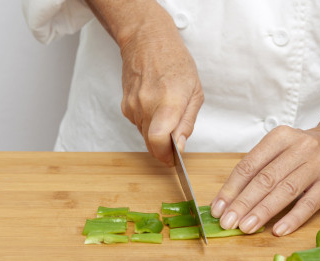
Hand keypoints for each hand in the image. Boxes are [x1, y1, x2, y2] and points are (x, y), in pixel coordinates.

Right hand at [85, 0, 203, 164]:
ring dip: (156, 134)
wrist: (147, 41)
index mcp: (168, 102)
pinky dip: (148, 123)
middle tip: (175, 139)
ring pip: (144, 135)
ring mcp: (133, 106)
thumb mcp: (194, 92)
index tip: (173, 159)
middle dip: (163, 148)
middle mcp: (146, 106)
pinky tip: (155, 106)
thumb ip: (187, 123)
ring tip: (166, 112)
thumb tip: (180, 146)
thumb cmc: (175, 63)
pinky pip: (138, 125)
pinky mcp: (125, 106)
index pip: (158, 140)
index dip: (165, 155)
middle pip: (151, 143)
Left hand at [210, 124, 319, 235]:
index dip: (230, 189)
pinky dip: (293, 218)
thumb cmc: (303, 150)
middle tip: (227, 222)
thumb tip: (230, 199)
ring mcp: (317, 164)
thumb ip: (258, 169)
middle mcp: (299, 148)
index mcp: (279, 137)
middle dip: (242, 203)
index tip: (217, 208)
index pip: (248, 165)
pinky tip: (278, 230)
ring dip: (263, 211)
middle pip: (265, 179)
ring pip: (285, 190)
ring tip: (246, 227)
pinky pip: (310, 203)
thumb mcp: (280, 149)